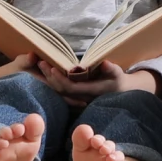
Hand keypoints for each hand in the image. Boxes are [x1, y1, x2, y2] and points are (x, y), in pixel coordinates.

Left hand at [35, 59, 154, 102]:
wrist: (120, 92)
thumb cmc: (119, 81)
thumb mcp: (118, 74)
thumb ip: (111, 69)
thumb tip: (105, 63)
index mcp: (90, 92)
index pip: (70, 88)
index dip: (60, 79)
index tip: (52, 67)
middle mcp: (81, 97)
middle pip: (61, 90)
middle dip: (50, 77)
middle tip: (41, 62)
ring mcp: (77, 98)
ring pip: (59, 91)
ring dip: (49, 79)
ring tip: (41, 65)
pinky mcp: (74, 96)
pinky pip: (60, 90)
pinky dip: (52, 81)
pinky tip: (46, 72)